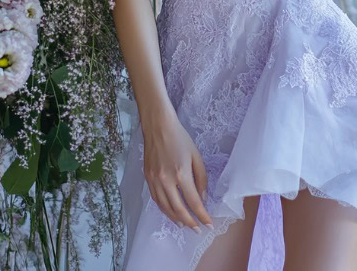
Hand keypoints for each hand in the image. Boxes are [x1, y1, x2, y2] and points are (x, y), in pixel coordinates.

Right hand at [142, 110, 213, 232]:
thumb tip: (202, 198)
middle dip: (190, 222)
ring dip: (176, 219)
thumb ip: (201, 178)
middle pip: (179, 210)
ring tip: (185, 225)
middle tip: (197, 229)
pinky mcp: (147, 179)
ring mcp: (155, 181)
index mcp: (182, 174)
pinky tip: (171, 213)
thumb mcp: (196, 156)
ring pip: (165, 208)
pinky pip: (156, 200)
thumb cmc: (180, 138)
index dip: (202, 216)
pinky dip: (164, 210)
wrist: (158, 126)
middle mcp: (166, 180)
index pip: (193, 202)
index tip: (209, 224)